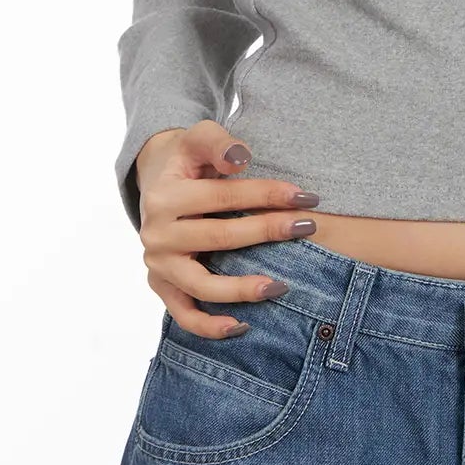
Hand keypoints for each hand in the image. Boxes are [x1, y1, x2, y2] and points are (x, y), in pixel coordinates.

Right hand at [135, 122, 320, 336]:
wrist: (157, 179)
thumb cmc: (188, 159)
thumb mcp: (199, 138)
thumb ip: (219, 144)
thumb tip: (241, 159)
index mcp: (165, 196)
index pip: (224, 196)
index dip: (268, 195)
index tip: (306, 197)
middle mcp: (155, 234)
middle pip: (220, 238)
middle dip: (268, 231)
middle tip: (309, 227)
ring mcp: (158, 264)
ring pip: (202, 285)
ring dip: (243, 289)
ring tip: (281, 286)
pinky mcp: (161, 285)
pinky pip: (184, 314)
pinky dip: (209, 326)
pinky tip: (241, 326)